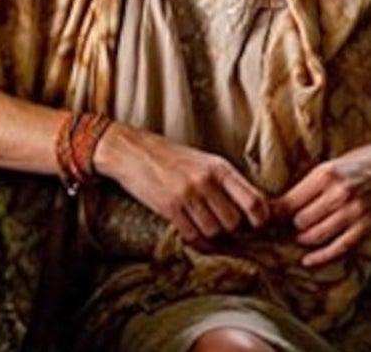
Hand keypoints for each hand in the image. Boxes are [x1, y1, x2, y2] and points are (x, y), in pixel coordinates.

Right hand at [94, 123, 269, 245]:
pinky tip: (189, 229)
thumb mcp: (202, 161)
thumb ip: (225, 182)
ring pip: (214, 231)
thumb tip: (252, 209)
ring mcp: (187, 194)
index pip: (255, 202)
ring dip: (209, 233)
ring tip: (200, 222)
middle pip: (234, 222)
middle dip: (229, 228)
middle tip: (220, 223)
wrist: (129, 150)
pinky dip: (194, 238)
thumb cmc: (167, 156)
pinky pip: (192, 235)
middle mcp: (206, 181)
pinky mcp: (169, 207)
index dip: (260, 219)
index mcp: (219, 167)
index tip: (254, 224)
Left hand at [273, 144, 370, 267]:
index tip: (264, 219)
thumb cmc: (353, 169)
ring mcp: (355, 212)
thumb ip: (306, 187)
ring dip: (303, 239)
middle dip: (290, 226)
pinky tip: (307, 261)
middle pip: (301, 220)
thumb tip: (274, 206)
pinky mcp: (367, 227)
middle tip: (283, 227)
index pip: (290, 201)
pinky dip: (321, 257)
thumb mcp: (327, 169)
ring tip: (297, 236)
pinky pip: (340, 247)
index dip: (274, 213)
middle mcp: (340, 194)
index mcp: (325, 175)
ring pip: (316, 235)